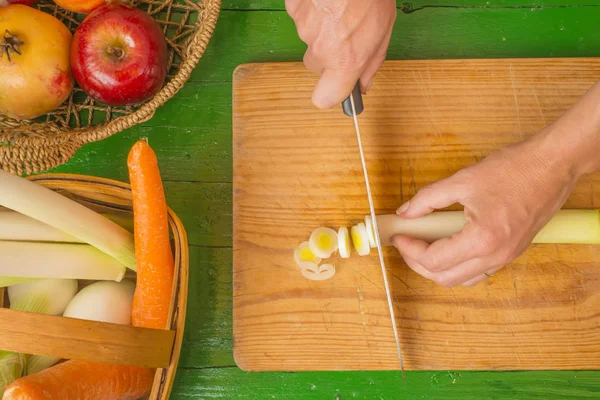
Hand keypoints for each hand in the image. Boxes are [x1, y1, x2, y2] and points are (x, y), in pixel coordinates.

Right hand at [285, 0, 395, 107]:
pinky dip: (311, 10)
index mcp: (346, 60)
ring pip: (309, 38)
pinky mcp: (294, 8)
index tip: (336, 88)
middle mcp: (321, 48)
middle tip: (344, 32)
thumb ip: (370, 63)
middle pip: (316, 65)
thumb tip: (362, 86)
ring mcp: (304, 27)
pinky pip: (301, 16)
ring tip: (339, 7)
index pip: (324, 98)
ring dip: (321, 27)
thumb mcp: (383, 31)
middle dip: (327, 54)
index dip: (329, 94)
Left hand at [391, 133, 580, 286]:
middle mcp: (496, 255)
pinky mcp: (512, 252)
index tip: (399, 236)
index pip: (434, 260)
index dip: (409, 249)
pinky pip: (478, 271)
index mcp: (482, 239)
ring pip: (462, 280)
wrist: (553, 165)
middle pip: (445, 278)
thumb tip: (405, 212)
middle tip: (406, 243)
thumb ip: (427, 199)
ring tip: (422, 246)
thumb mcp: (462, 181)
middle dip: (418, 264)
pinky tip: (446, 246)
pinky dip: (457, 265)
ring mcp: (506, 257)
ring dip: (438, 269)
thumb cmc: (513, 169)